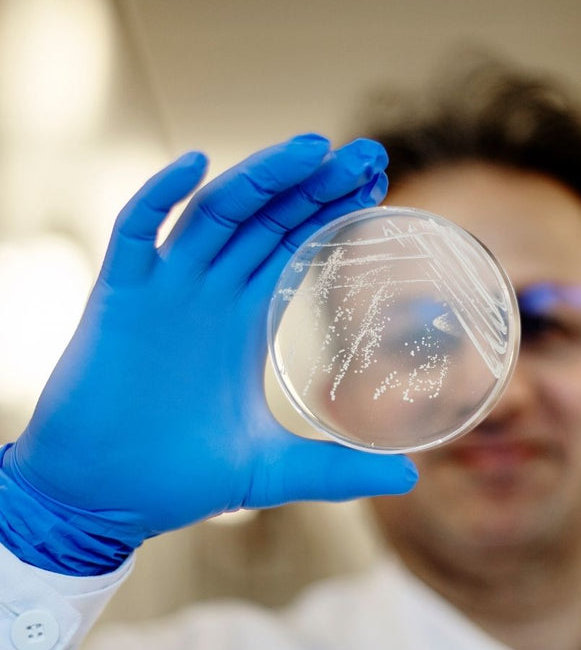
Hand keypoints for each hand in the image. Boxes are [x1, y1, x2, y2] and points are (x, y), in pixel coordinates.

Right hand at [4, 134, 416, 564]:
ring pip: (214, 213)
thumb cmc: (179, 479)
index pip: (295, 246)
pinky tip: (197, 164)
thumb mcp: (272, 469)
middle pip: (266, 218)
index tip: (378, 185)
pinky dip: (160, 196)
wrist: (103, 500)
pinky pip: (135, 231)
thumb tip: (408, 479)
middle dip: (314, 182)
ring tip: (314, 149)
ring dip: (260, 177)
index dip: (331, 212)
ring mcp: (164, 290)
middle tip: (369, 153)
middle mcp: (209, 293)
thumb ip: (337, 469)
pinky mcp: (119, 298)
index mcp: (245, 319)